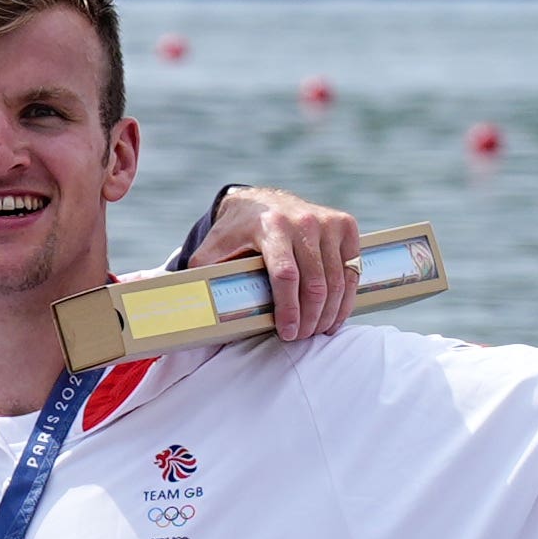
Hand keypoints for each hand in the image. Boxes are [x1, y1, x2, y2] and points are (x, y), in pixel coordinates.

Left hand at [186, 184, 361, 344]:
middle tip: (301, 338)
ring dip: (330, 312)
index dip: (288, 309)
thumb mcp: (212, 248)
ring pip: (338, 279)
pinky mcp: (345, 224)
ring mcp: (328, 222)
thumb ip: (202, 274)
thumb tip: (185, 305)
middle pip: (315, 282)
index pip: (285, 275)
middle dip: (310, 317)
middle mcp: (303, 221)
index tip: (287, 333)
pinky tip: (335, 316)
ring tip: (317, 332)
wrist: (262, 200)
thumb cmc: (235, 232)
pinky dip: (347, 296)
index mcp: (270, 227)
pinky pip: (353, 268)